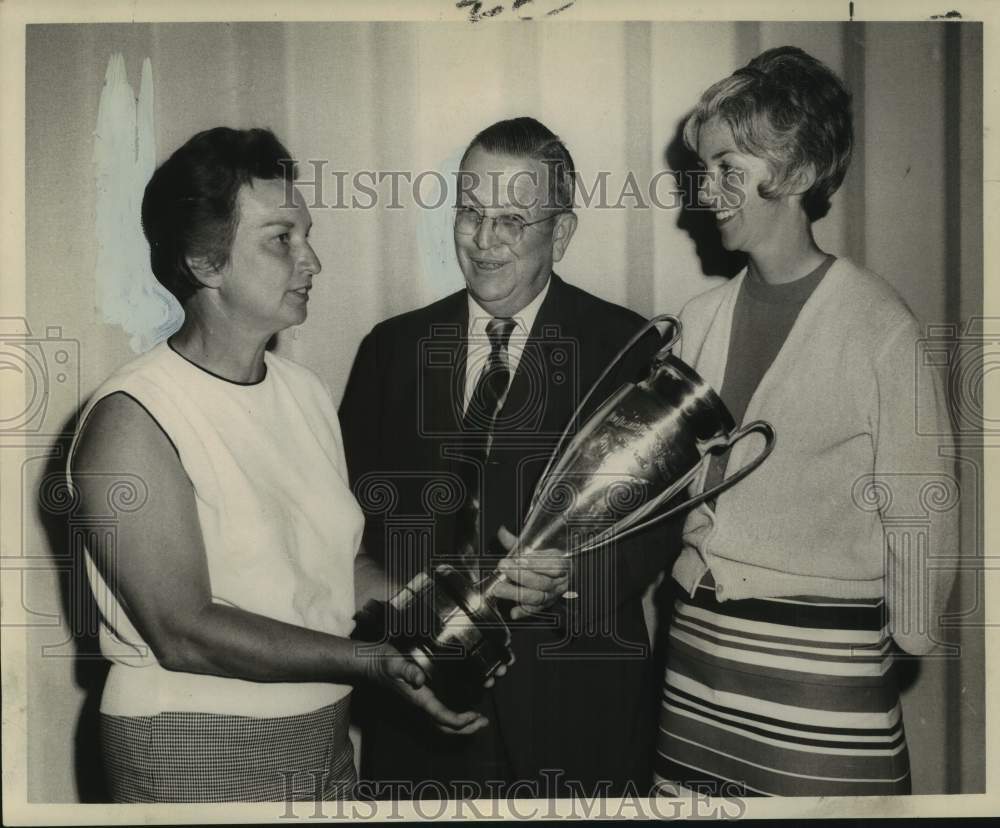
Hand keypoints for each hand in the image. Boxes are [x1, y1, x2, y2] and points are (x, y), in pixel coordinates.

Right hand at [364, 643, 488, 734]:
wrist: (368, 663)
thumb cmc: (382, 661)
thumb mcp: (394, 661)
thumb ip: (407, 669)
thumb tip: (419, 679)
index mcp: (418, 699)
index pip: (443, 717)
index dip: (461, 720)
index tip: (476, 715)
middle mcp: (419, 705)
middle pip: (445, 727)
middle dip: (466, 728)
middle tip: (483, 722)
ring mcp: (418, 704)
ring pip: (441, 724)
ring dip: (461, 725)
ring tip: (476, 719)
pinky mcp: (417, 699)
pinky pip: (437, 716)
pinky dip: (452, 718)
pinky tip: (460, 708)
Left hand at [493, 526, 570, 619]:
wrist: (561, 575)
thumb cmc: (546, 560)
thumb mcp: (535, 549)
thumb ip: (518, 543)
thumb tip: (502, 532)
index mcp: (561, 563)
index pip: (553, 565)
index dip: (535, 563)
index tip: (518, 559)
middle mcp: (559, 581)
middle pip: (542, 582)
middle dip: (521, 576)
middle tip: (504, 568)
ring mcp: (552, 595)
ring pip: (538, 597)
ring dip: (517, 593)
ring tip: (500, 588)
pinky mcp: (545, 606)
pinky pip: (535, 611)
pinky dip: (523, 612)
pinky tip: (513, 611)